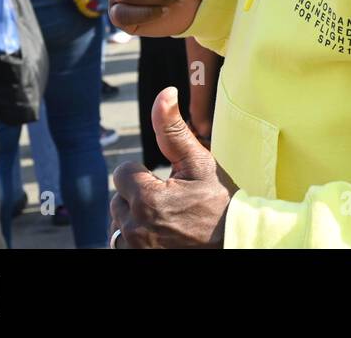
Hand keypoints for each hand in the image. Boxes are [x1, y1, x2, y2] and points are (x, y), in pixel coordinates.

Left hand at [109, 87, 236, 248]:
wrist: (233, 240)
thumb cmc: (218, 200)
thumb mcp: (200, 162)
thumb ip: (173, 129)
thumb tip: (166, 92)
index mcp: (148, 199)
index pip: (123, 172)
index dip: (145, 174)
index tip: (168, 183)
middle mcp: (135, 227)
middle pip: (118, 197)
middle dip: (138, 194)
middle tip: (170, 201)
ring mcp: (135, 247)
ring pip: (118, 220)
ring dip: (133, 215)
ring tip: (163, 217)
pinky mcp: (137, 257)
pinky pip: (120, 241)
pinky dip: (134, 234)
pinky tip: (157, 230)